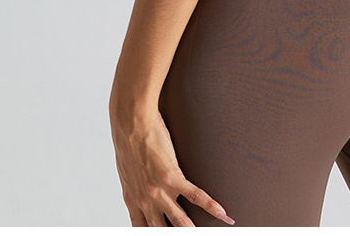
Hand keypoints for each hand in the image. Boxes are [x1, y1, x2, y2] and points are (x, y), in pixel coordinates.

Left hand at [110, 105, 234, 226]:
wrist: (131, 124)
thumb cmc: (127, 141)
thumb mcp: (128, 170)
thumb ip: (136, 183)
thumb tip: (144, 185)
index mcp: (133, 200)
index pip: (142, 229)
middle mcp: (145, 200)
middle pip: (160, 231)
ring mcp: (159, 190)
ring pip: (179, 220)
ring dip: (193, 229)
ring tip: (206, 234)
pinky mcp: (171, 176)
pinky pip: (195, 195)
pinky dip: (210, 205)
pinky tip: (222, 213)